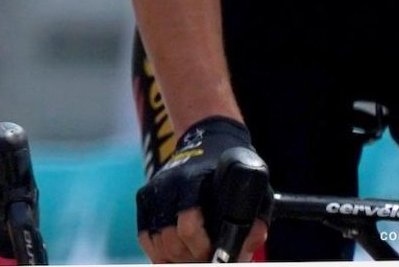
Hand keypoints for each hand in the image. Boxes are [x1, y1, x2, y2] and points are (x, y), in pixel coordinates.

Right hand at [135, 116, 267, 261]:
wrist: (206, 142)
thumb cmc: (231, 170)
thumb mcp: (253, 188)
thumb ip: (254, 220)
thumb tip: (244, 249)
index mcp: (192, 182)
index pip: (188, 228)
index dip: (202, 248)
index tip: (214, 255)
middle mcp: (167, 186)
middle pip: (171, 241)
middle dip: (189, 257)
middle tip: (205, 258)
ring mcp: (153, 192)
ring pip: (156, 242)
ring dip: (174, 257)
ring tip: (191, 257)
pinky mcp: (145, 198)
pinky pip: (145, 236)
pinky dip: (157, 252)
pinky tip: (174, 256)